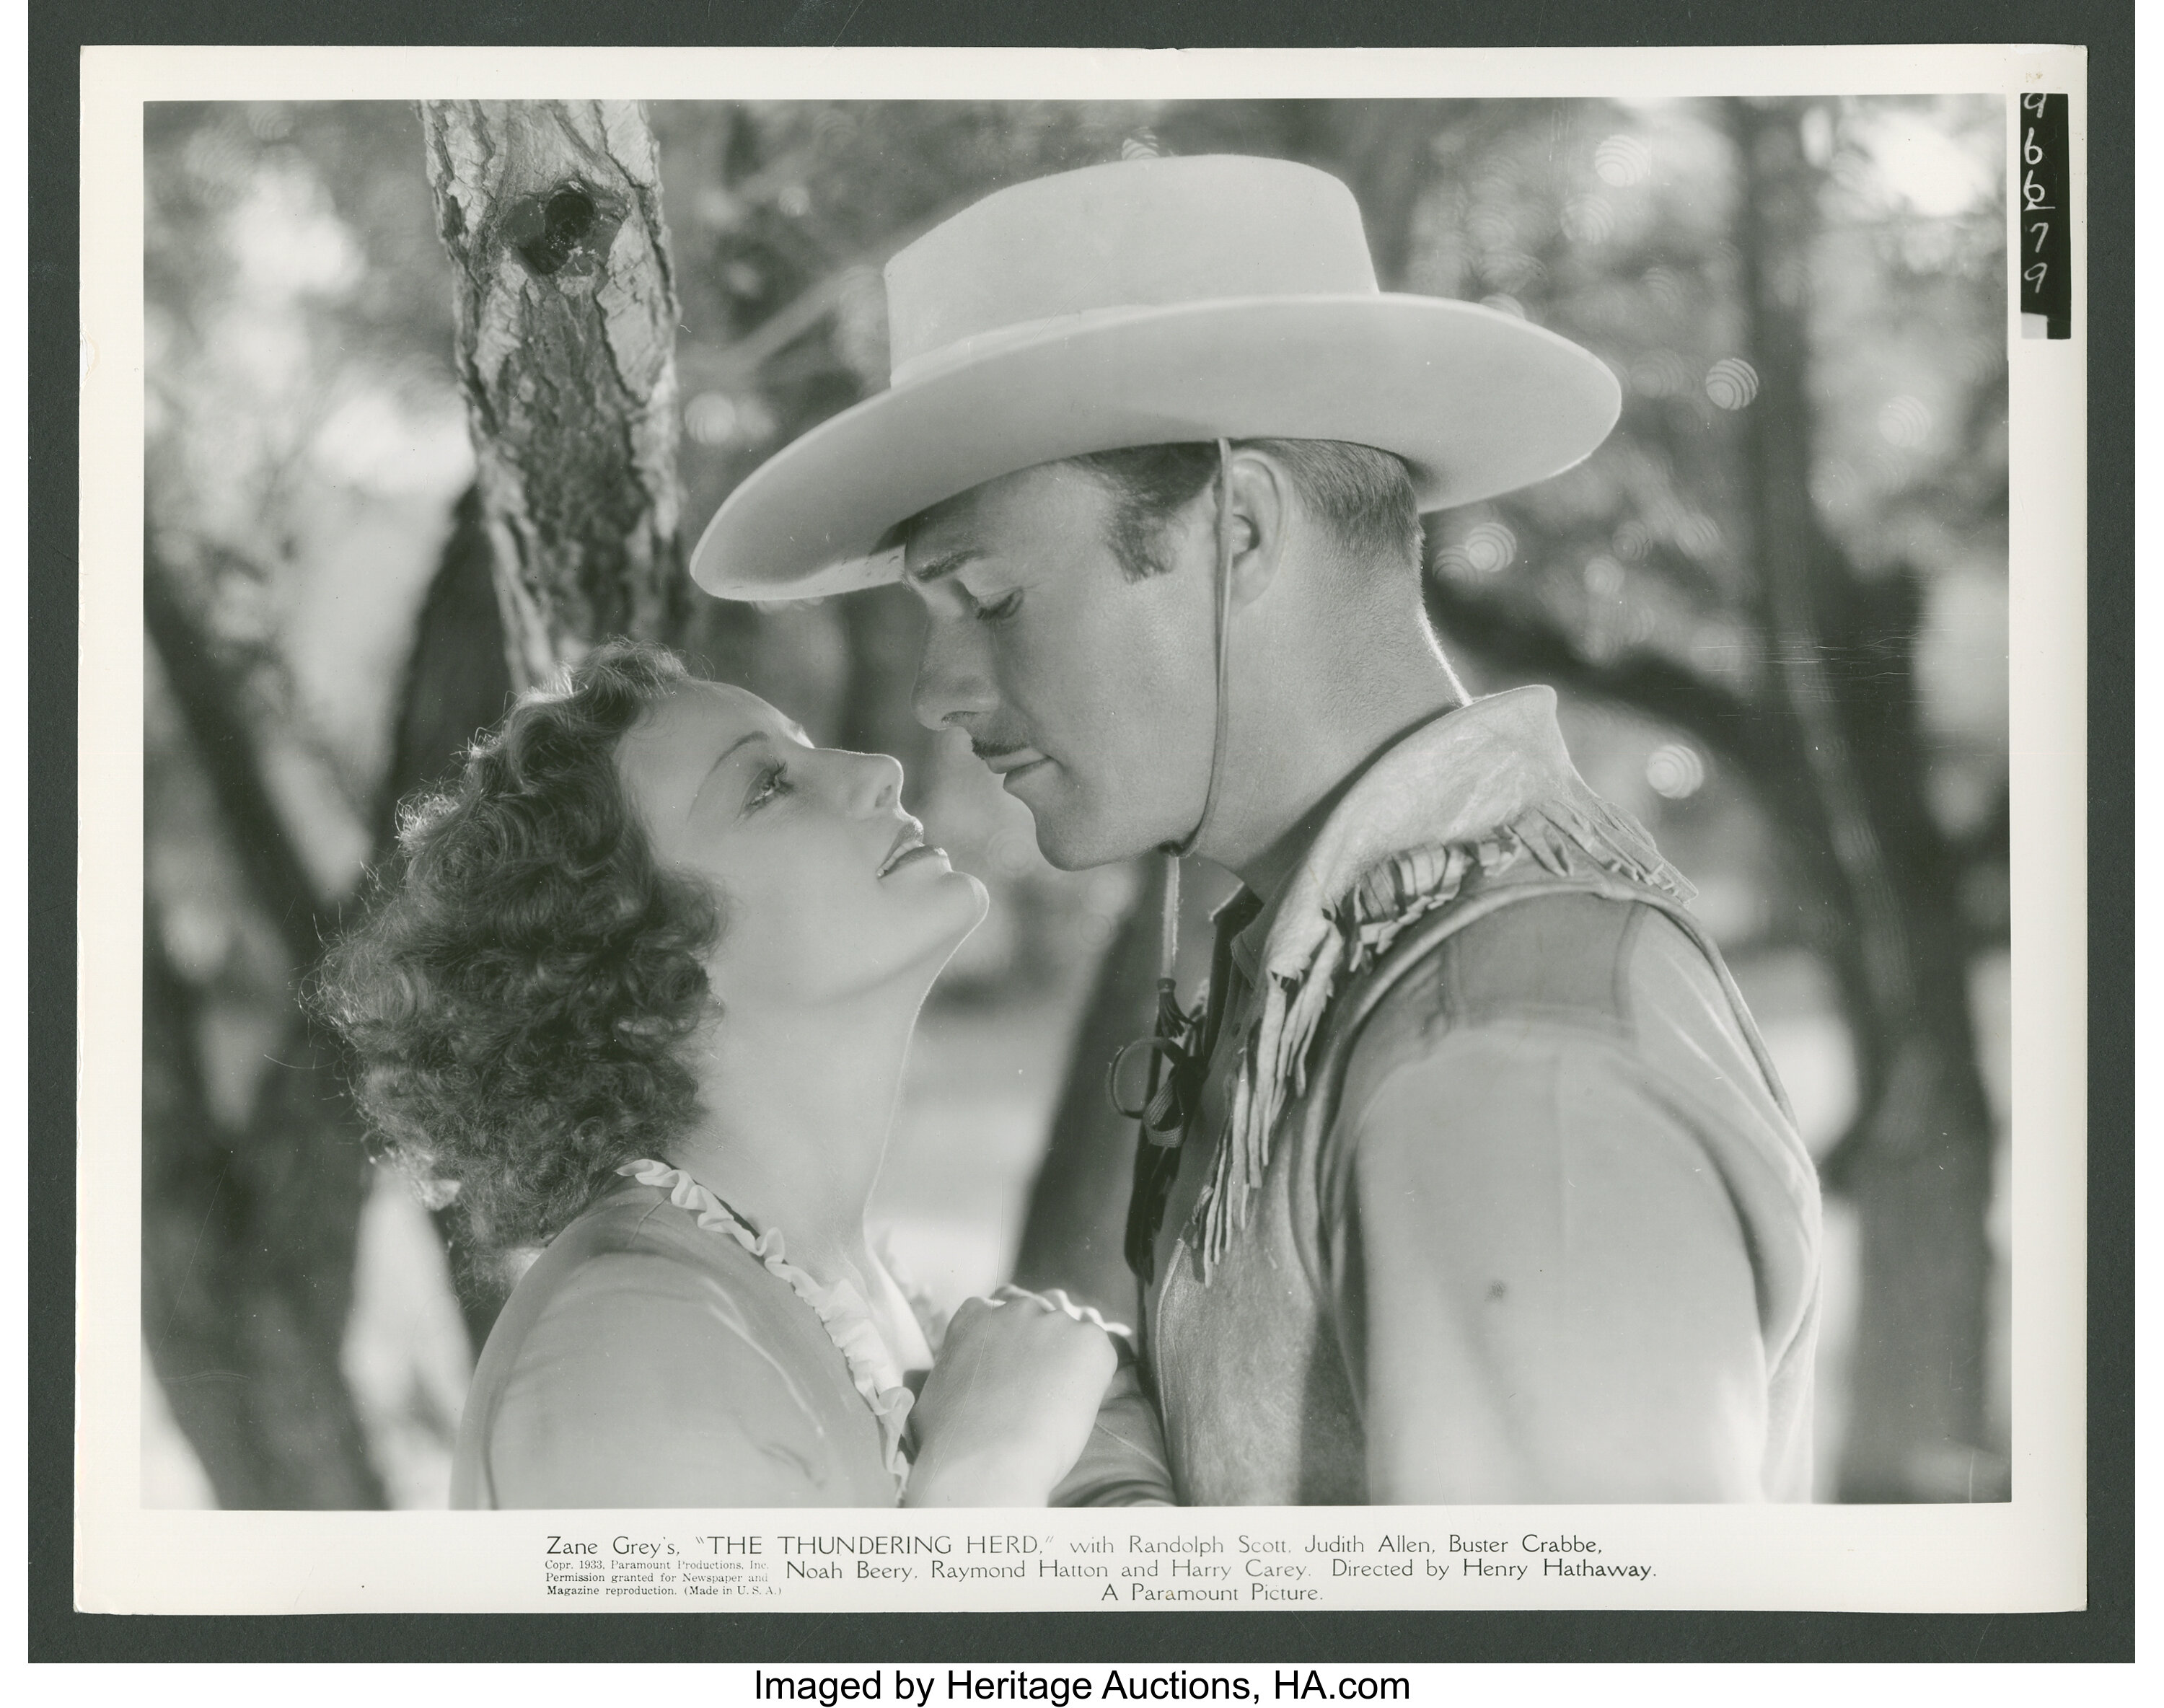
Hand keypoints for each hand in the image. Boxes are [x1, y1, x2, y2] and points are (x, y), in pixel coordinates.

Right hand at [902, 1290, 1119, 1506]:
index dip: (1016, 1335)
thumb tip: (952, 1379)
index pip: (1005, 1305)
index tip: (1021, 1361)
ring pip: (1078, 1323)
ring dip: (1076, 1349)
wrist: (985, 1464)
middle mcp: (1016, 1308)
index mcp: (976, 1314)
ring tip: (1071, 1389)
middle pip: (1044, 1307)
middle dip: (1048, 1336)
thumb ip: (951, 1369)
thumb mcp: (932, 1392)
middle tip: (1050, 1377)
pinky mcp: (1090, 1342)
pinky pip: (1106, 1347)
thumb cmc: (949, 1442)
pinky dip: (1101, 1371)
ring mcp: (1055, 1321)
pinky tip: (1089, 1399)